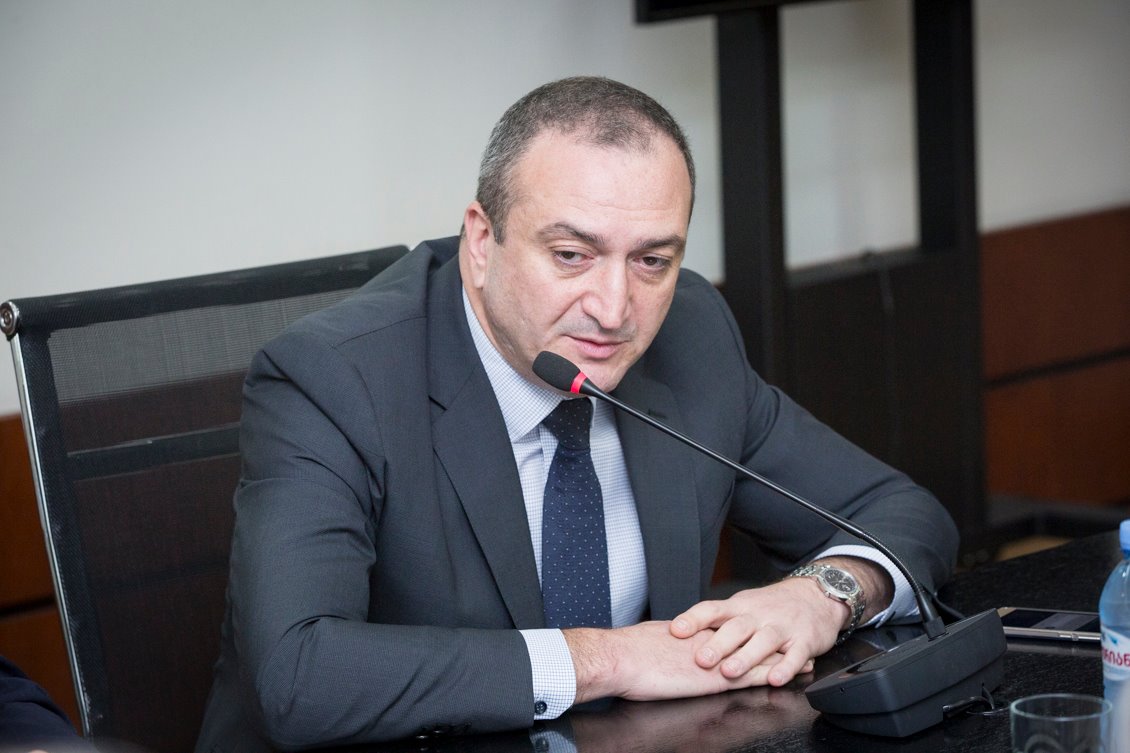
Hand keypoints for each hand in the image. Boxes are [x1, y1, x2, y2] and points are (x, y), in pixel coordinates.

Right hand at [564, 621, 812, 703]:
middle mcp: (707, 640)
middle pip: (747, 637)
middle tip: (792, 639)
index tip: (759, 628)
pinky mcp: (714, 678)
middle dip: (770, 639)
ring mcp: (713, 658)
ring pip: (755, 654)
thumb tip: (662, 644)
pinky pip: (750, 675)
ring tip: (803, 659)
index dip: (744, 628)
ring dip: (780, 657)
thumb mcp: (650, 643)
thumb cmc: (625, 655)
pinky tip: (786, 678)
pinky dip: (770, 675)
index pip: (724, 628)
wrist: (620, 658)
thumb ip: (664, 644)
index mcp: (690, 633)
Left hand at [669, 578, 845, 687]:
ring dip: (746, 657)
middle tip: (701, 659)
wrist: (817, 595)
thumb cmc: (772, 605)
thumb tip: (681, 635)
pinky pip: (795, 655)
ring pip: (763, 641)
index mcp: (739, 606)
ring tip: (730, 672)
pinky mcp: (805, 641)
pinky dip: (786, 668)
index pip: (712, 609)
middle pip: (736, 627)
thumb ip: (717, 621)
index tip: (676, 630)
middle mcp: (759, 615)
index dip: (693, 619)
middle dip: (718, 644)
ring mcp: (783, 627)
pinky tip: (775, 678)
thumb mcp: (743, 605)